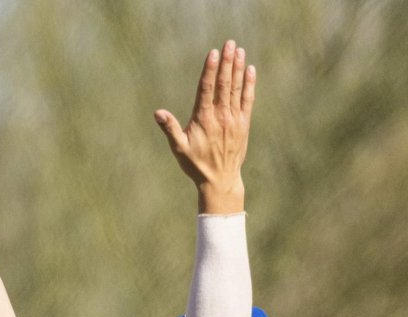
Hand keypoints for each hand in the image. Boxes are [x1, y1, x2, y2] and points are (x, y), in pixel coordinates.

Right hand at [155, 41, 255, 213]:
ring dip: (238, 68)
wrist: (220, 181)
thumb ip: (170, 129)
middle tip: (230, 43)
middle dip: (227, 62)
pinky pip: (248, 100)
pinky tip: (250, 70)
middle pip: (224, 84)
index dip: (211, 69)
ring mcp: (234, 120)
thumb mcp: (179, 148)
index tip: (214, 53)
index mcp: (204, 119)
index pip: (207, 89)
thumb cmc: (196, 165)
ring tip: (240, 51)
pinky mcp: (243, 125)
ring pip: (236, 89)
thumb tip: (158, 113)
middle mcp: (221, 117)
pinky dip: (249, 85)